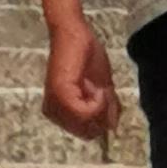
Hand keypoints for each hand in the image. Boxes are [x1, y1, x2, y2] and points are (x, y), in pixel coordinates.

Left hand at [42, 10, 119, 139]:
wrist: (76, 34)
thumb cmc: (87, 56)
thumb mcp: (102, 87)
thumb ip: (106, 109)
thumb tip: (112, 128)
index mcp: (61, 113)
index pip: (87, 134)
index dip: (102, 119)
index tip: (103, 95)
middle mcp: (54, 113)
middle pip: (88, 133)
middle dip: (102, 115)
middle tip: (101, 91)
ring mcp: (55, 106)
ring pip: (88, 126)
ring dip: (100, 107)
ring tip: (95, 86)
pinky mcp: (61, 96)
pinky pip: (85, 114)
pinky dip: (97, 103)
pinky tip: (96, 87)